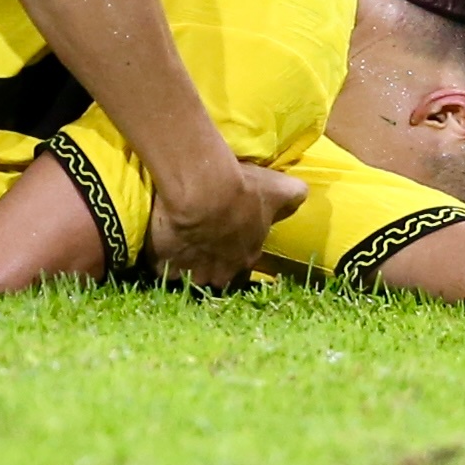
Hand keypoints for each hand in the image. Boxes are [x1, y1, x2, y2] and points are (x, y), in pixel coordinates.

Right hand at [144, 155, 303, 288]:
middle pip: (215, 274)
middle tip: (201, 242)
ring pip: (188, 275)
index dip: (233, 250)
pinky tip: (161, 245)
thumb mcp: (278, 189)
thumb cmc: (244, 191)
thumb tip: (303, 194)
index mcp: (246, 257)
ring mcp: (192, 272)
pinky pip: (162, 268)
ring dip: (185, 264)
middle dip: (209, 264)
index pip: (241, 263)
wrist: (204, 191)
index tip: (225, 237)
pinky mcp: (166, 266)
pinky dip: (162, 259)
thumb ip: (293, 195)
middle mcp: (221, 272)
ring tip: (178, 243)